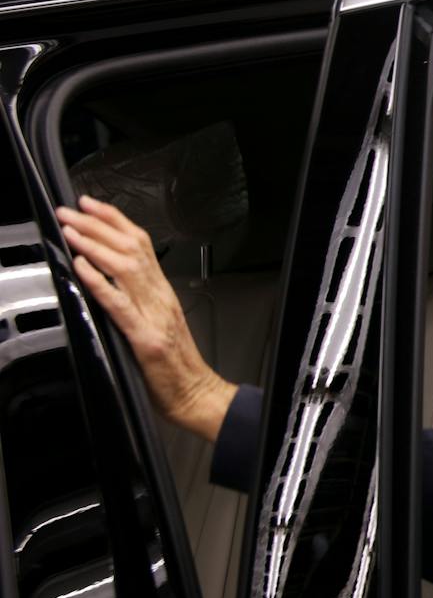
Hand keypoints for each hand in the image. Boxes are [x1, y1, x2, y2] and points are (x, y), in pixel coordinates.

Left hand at [56, 195, 235, 442]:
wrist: (196, 393)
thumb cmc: (175, 365)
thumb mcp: (157, 323)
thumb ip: (138, 300)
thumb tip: (107, 280)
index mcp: (162, 292)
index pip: (141, 245)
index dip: (115, 221)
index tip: (91, 204)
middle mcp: (159, 297)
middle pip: (132, 248)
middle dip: (98, 224)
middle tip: (72, 208)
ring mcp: (153, 315)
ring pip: (125, 267)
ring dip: (94, 244)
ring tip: (71, 230)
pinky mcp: (143, 337)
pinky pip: (118, 303)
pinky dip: (98, 281)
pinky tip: (82, 267)